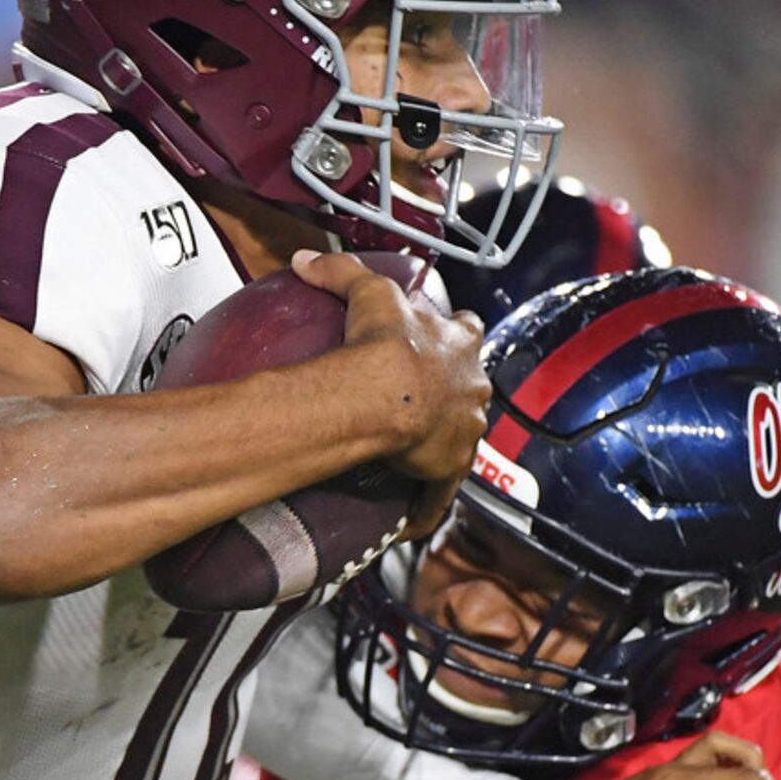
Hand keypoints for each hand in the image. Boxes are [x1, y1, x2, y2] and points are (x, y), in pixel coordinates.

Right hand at [295, 248, 488, 537]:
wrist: (386, 395)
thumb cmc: (385, 343)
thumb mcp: (367, 292)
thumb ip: (339, 270)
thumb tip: (305, 259)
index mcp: (461, 342)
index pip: (467, 332)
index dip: (454, 335)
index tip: (438, 340)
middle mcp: (474, 386)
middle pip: (471, 386)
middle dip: (453, 391)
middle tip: (419, 399)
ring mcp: (467, 430)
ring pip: (461, 436)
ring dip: (443, 441)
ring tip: (413, 450)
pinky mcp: (451, 468)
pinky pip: (441, 493)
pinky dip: (427, 506)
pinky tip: (413, 520)